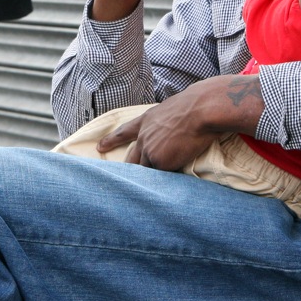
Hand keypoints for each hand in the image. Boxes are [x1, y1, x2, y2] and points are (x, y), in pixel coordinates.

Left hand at [98, 75, 264, 170]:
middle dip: (129, 171)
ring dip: (149, 179)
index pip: (124, 132)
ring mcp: (150, 150)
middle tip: (120, 182)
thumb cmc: (193, 107)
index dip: (111, 140)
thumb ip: (163, 125)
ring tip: (144, 194)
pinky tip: (168, 186)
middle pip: (132, 158)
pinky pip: (161, 176)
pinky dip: (164, 181)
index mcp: (147, 120)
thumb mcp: (171, 111)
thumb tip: (165, 135)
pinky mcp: (159, 162)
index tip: (100, 147)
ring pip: (146, 170)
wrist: (200, 111)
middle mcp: (144, 137)